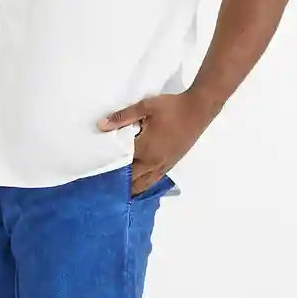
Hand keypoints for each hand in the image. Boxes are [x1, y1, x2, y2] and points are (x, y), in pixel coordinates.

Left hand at [97, 89, 217, 195]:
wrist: (198, 109)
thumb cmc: (171, 107)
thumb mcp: (145, 107)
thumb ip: (122, 117)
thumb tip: (101, 125)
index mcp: (145, 150)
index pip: (122, 164)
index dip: (109, 169)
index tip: (97, 176)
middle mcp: (154, 162)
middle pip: (132, 179)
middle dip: (120, 183)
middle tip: (105, 185)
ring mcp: (164, 164)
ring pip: (145, 183)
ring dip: (133, 186)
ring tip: (120, 190)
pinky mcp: (172, 163)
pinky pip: (155, 179)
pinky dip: (145, 183)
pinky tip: (139, 183)